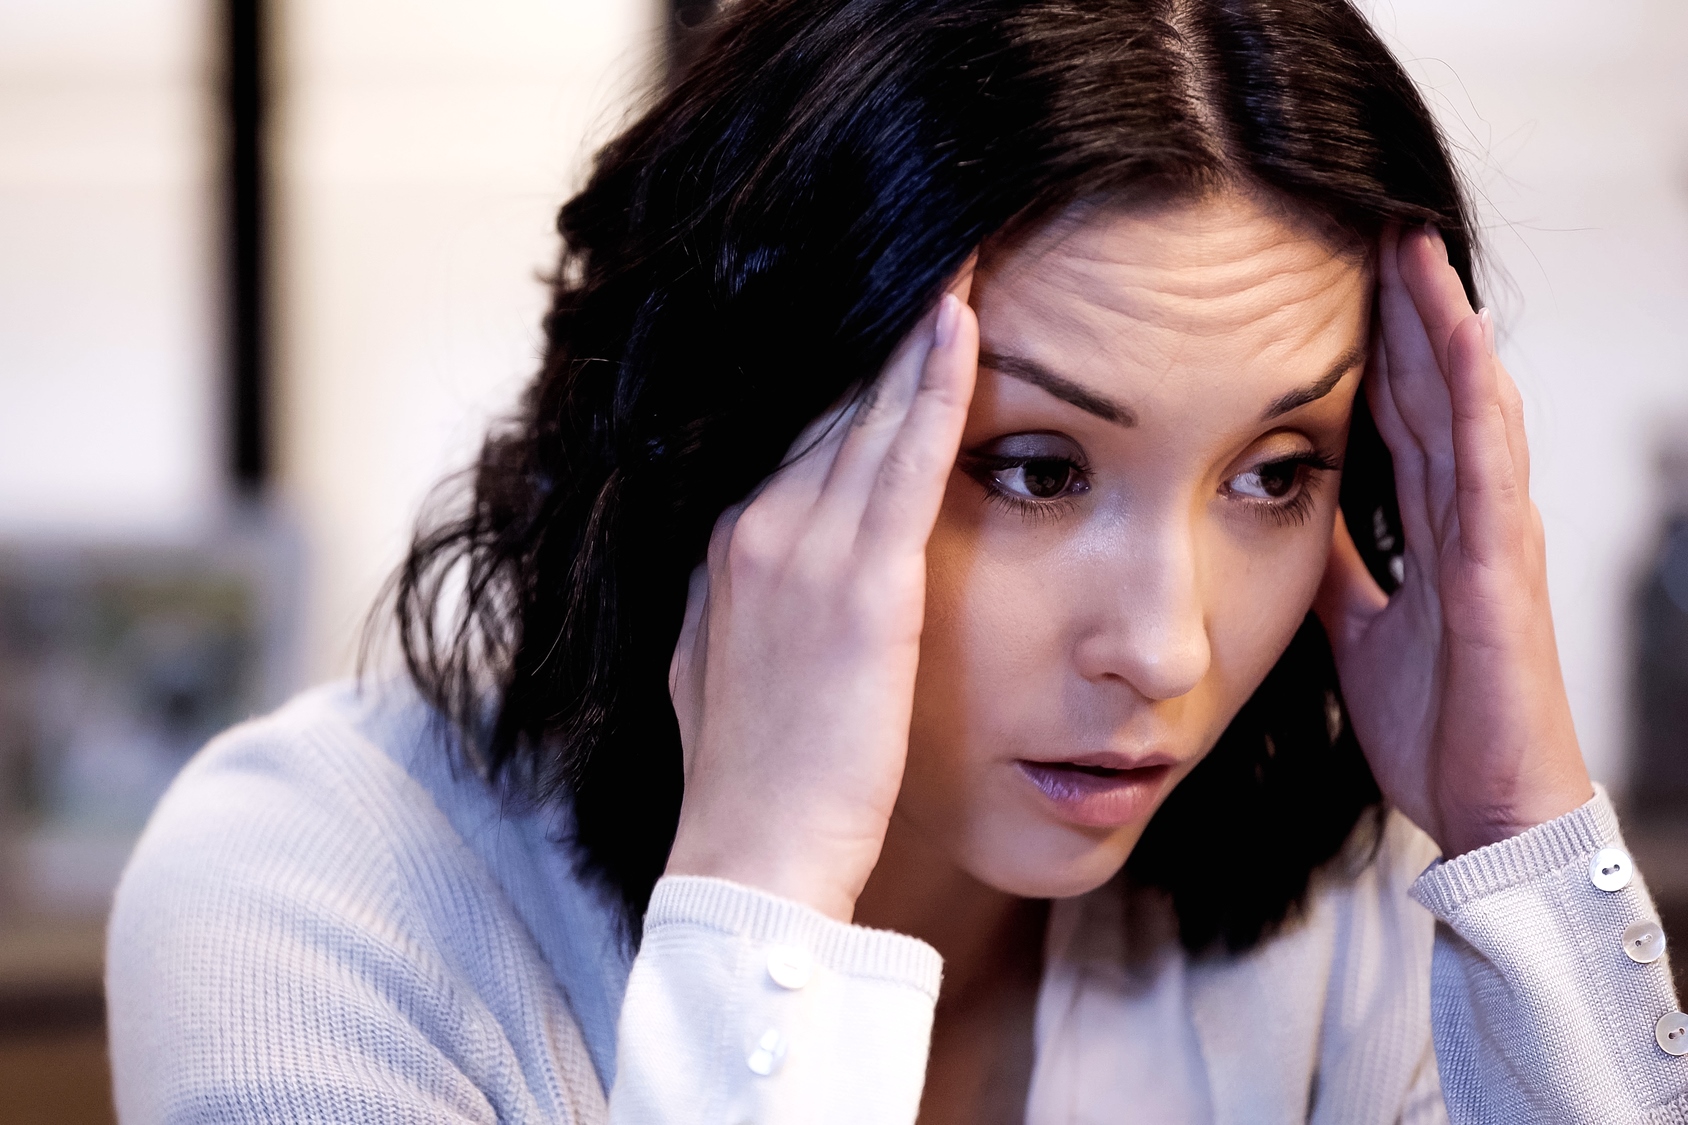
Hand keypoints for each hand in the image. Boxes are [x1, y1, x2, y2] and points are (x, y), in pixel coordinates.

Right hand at [665, 279, 978, 920]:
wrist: (752, 855)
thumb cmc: (748, 774)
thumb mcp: (713, 667)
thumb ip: (731, 599)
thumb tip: (741, 561)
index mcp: (724, 542)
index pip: (790, 427)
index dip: (842, 365)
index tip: (881, 307)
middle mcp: (753, 526)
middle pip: (828, 400)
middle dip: (882, 326)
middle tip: (934, 248)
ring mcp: (803, 550)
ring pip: (866, 412)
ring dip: (917, 331)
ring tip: (960, 257)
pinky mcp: (862, 585)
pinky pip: (905, 461)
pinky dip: (935, 387)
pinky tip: (963, 325)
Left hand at [1315, 224, 1591, 857]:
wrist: (1486, 808)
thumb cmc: (1436, 722)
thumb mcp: (1358, 628)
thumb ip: (1336, 567)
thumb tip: (1288, 513)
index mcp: (1434, 529)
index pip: (1403, 414)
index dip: (1374, 346)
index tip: (1332, 279)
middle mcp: (1470, 517)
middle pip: (1435, 389)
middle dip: (1405, 309)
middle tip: (1370, 224)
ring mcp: (1493, 537)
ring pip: (1468, 406)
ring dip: (1441, 326)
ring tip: (1411, 249)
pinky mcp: (1501, 570)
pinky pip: (1489, 467)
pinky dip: (1477, 400)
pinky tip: (1461, 340)